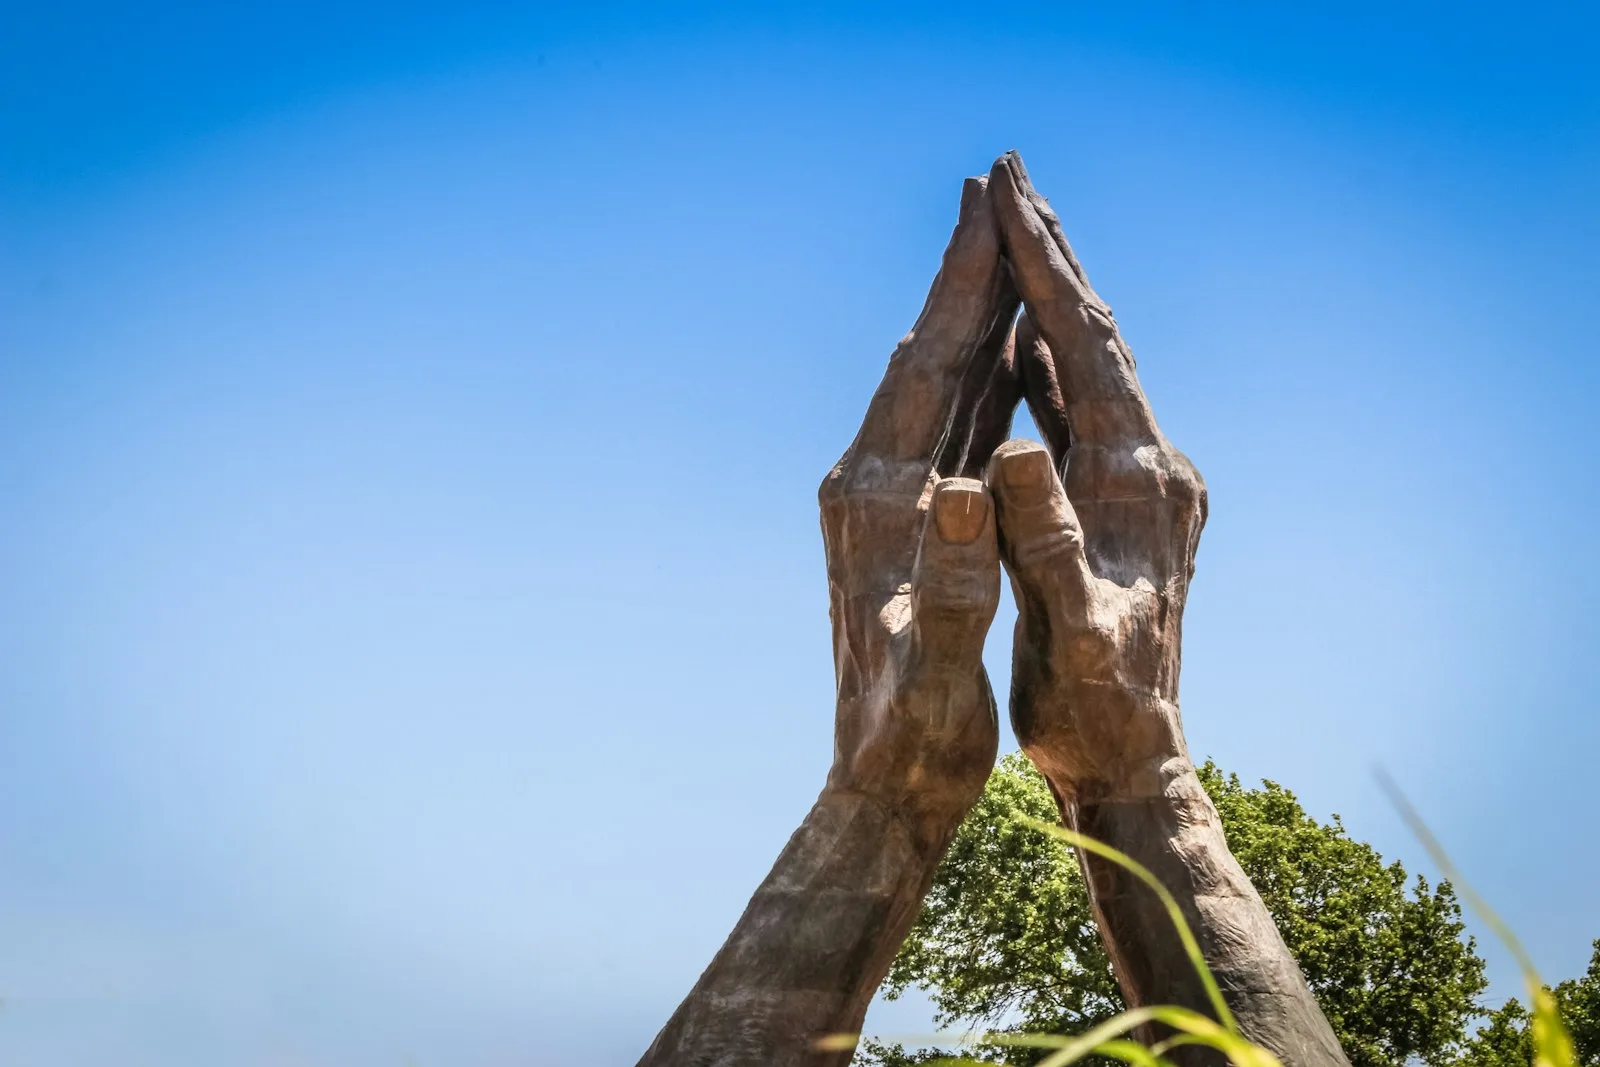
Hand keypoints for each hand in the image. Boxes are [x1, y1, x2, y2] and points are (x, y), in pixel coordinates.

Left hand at [819, 172, 1021, 842]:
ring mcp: (883, 502)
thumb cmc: (917, 733)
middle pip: (927, 357)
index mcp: (879, 499)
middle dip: (963, 277)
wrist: (882, 780)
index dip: (958, 284)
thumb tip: (966, 485)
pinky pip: (946, 433)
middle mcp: (869, 484)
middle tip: (995, 193)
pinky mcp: (900, 526)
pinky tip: (1008, 363)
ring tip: (1008, 256)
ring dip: (974, 321)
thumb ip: (956, 577)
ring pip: (938, 389)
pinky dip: (980, 384)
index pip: (924, 366)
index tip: (985, 205)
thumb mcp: (945, 663)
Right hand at [983, 151, 1348, 1066]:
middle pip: (1095, 336)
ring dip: (1046, 302)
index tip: (1009, 193)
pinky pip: (1078, 415)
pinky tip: (1017, 347)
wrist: (1135, 761)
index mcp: (1134, 480)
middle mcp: (1151, 466)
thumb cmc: (1095, 708)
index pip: (1087, 346)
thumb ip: (1045, 540)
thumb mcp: (1074, 632)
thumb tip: (1012, 448)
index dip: (1046, 266)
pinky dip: (1043, 367)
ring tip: (1010, 238)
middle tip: (1008, 176)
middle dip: (1049, 256)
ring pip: (1087, 369)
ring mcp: (1141, 484)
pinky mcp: (1123, 507)